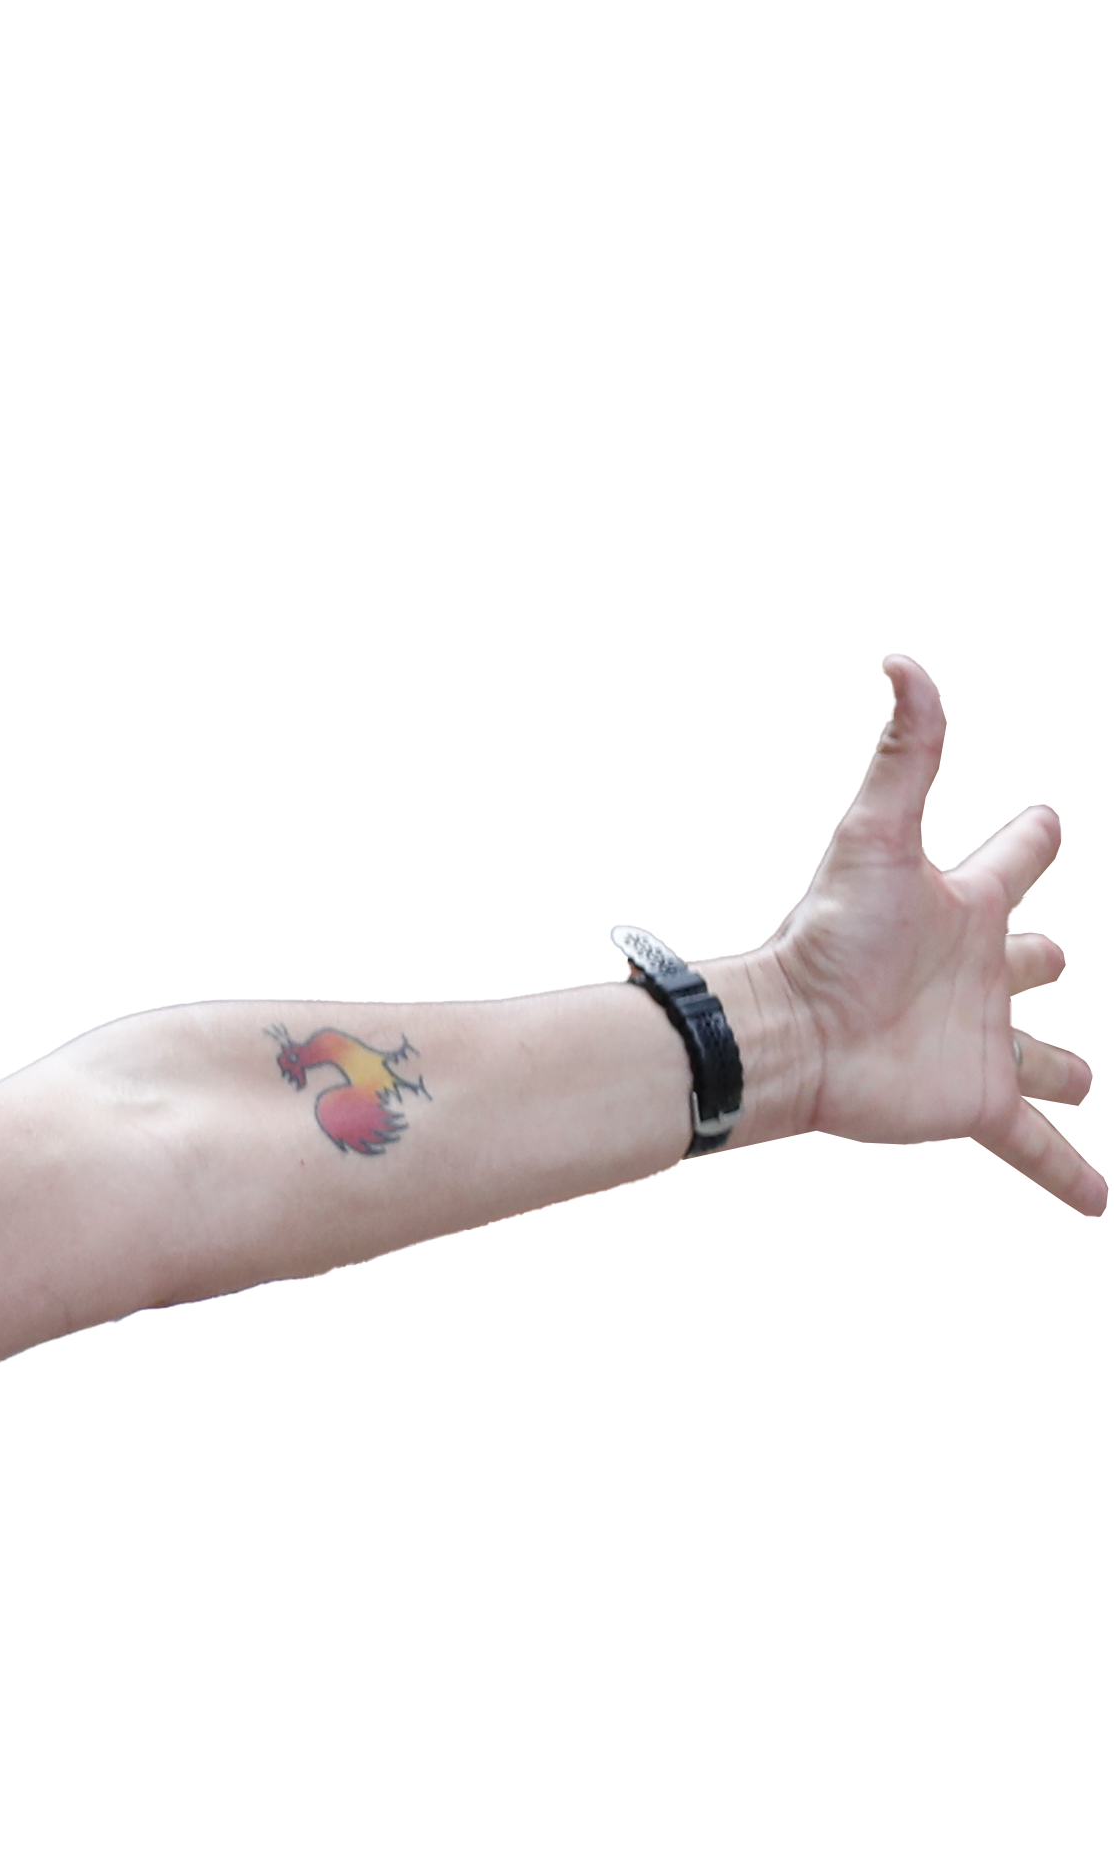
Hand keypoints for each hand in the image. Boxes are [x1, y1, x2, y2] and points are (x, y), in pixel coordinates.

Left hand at [738, 655, 1095, 1215]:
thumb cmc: (827, 940)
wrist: (788, 1039)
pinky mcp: (974, 1105)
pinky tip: (1104, 1207)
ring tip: (1085, 1084)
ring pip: (1041, 1061)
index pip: (1015, 863)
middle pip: (1036, 964)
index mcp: (961, 911)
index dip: (1033, 840)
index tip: (1047, 823)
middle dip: (1053, 964)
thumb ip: (901, 755)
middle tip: (1064, 965)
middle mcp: (975, 977)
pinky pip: (1035, 1148)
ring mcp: (978, 1045)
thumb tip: (903, 662)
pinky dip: (1071, 1176)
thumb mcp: (875, 839)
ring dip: (1066, 1075)